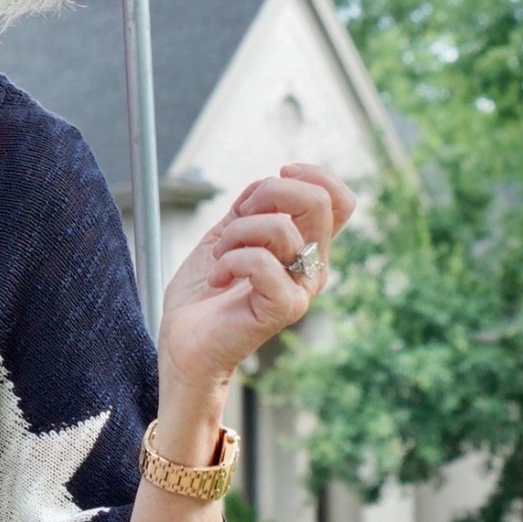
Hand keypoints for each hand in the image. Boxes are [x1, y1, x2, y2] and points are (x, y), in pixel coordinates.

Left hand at [156, 162, 355, 396]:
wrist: (183, 345)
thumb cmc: (202, 296)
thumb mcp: (225, 236)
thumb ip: (249, 208)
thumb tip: (266, 180)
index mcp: (305, 248)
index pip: (339, 201)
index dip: (312, 176)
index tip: (276, 176)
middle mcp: (312, 267)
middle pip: (319, 202)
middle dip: (268, 194)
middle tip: (237, 219)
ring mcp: (302, 289)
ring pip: (282, 228)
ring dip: (236, 233)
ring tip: (219, 259)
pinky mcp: (285, 309)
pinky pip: (262, 261)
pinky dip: (229, 261)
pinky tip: (216, 280)